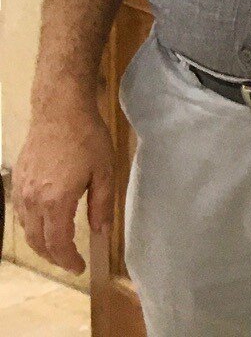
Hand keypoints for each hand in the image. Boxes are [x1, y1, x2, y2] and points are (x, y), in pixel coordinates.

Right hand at [14, 98, 118, 273]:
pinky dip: (33, 226)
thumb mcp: (103, 172)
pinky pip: (21, 213)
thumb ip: (101, 204)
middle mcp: (33, 200)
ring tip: (60, 246)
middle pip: (38, 241)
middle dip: (54, 256)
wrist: (60, 111)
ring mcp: (22, 191)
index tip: (80, 267)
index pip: (58, 243)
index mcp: (56, 201)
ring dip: (42, 243)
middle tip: (71, 261)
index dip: (68, 259)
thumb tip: (100, 231)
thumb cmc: (87, 138)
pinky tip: (46, 222)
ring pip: (27, 229)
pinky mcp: (18, 181)